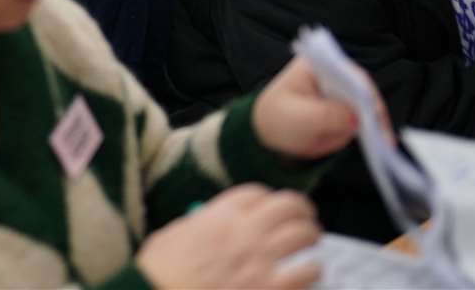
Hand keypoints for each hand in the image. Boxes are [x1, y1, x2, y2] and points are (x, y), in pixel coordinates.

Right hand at [136, 185, 321, 289]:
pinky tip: (310, 272)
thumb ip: (200, 225)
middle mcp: (245, 231)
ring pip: (303, 235)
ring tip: (312, 242)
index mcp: (219, 216)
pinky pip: (307, 272)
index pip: (256, 193)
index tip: (271, 205)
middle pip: (287, 206)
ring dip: (310, 236)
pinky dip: (313, 270)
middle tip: (304, 217)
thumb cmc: (161, 272)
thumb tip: (212, 223)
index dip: (268, 198)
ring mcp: (261, 261)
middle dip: (300, 209)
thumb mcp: (175, 235)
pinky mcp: (271, 288)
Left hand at [254, 54, 390, 159]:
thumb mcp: (298, 117)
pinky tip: (381, 145)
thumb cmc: (279, 119)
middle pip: (363, 90)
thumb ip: (326, 115)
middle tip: (383, 132)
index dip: (363, 89)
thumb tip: (356, 119)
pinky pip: (366, 122)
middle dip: (374, 109)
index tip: (372, 108)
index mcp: (318, 65)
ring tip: (385, 142)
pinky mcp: (348, 113)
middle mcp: (335, 76)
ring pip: (368, 107)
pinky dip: (373, 132)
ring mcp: (343, 95)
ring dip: (377, 123)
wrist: (271, 135)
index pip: (348, 72)